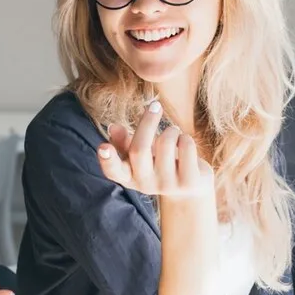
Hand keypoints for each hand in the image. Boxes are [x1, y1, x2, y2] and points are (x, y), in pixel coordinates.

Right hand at [97, 102, 214, 198]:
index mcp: (128, 176)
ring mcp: (167, 185)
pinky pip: (186, 147)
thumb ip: (125, 142)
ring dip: (171, 130)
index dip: (107, 160)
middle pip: (139, 149)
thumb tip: (112, 128)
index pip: (113, 171)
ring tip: (174, 134)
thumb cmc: (160, 164)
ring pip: (165, 142)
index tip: (103, 147)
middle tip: (155, 105)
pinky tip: (186, 146)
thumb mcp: (141, 154)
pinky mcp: (188, 182)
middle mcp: (145, 184)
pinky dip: (186, 138)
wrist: (191, 189)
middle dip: (147, 122)